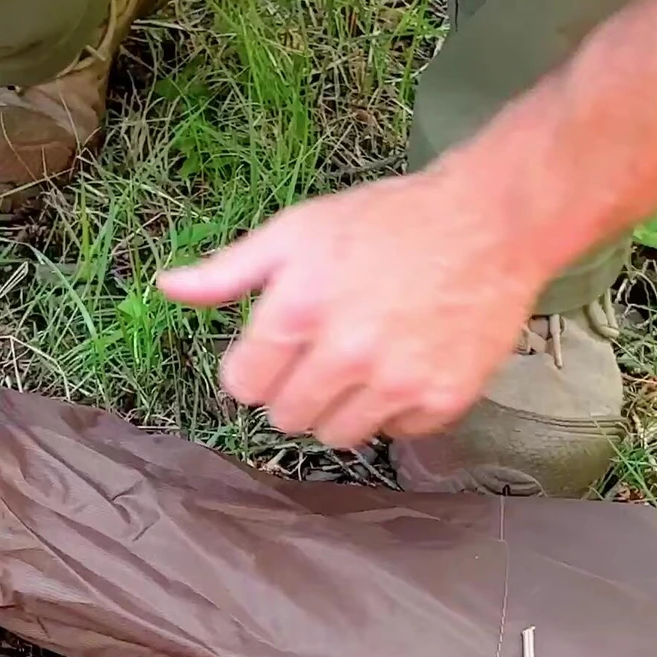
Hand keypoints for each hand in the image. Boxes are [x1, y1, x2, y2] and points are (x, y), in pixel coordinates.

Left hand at [156, 169, 558, 449]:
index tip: (275, 351)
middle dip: (294, 390)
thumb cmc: (388, 220)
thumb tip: (166, 289)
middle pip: (287, 418)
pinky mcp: (442, 399)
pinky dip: (395, 410)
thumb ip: (229, 270)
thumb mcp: (299, 229)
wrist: (490, 222)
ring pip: (338, 436)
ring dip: (341, 408)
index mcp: (298, 310)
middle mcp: (345, 354)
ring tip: (362, 363)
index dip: (253, 369)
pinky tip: (406, 366)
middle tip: (322, 354)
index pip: (243, 386)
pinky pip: (396, 432)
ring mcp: (396, 382)